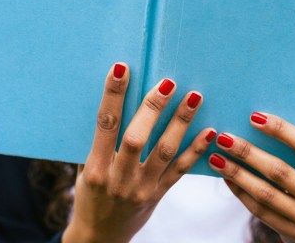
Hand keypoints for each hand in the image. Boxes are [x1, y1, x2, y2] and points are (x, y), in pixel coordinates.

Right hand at [63, 63, 215, 242]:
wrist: (100, 236)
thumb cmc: (89, 195)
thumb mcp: (84, 171)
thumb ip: (99, 143)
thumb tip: (115, 101)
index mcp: (95, 169)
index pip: (104, 125)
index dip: (112, 96)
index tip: (120, 69)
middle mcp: (119, 179)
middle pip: (137, 138)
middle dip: (152, 108)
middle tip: (167, 82)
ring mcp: (142, 189)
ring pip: (165, 151)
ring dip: (181, 122)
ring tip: (194, 96)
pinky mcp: (159, 195)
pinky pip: (181, 170)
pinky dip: (196, 150)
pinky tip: (210, 131)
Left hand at [208, 112, 294, 242]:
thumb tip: (255, 122)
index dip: (281, 129)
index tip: (253, 116)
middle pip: (280, 171)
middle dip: (248, 152)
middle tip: (224, 137)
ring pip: (265, 193)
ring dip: (237, 173)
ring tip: (216, 157)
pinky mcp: (291, 232)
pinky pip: (259, 210)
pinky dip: (239, 191)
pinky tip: (225, 177)